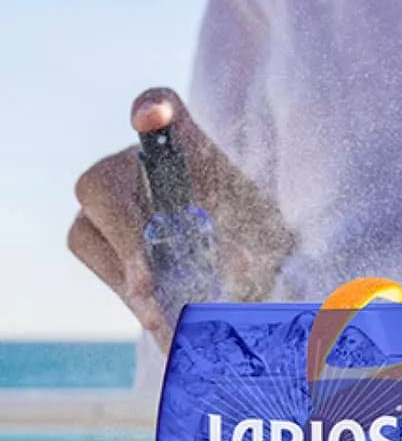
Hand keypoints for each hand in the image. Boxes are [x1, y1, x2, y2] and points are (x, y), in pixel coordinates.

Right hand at [68, 87, 295, 353]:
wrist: (250, 272)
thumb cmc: (260, 241)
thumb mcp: (273, 236)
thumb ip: (258, 239)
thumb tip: (242, 267)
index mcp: (184, 147)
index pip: (159, 105)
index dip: (151, 108)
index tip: (151, 118)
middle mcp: (134, 169)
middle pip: (102, 185)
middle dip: (126, 236)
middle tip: (148, 280)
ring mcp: (110, 211)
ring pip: (88, 234)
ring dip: (128, 278)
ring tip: (163, 318)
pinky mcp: (105, 253)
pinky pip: (105, 273)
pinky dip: (138, 305)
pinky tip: (168, 336)